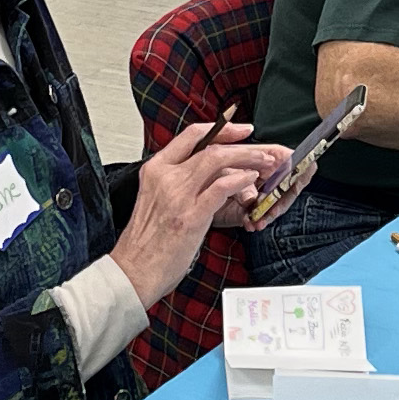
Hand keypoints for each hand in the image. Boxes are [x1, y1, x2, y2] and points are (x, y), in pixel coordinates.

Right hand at [108, 121, 293, 303]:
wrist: (133, 270)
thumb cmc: (146, 242)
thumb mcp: (155, 200)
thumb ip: (175, 182)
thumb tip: (206, 174)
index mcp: (155, 170)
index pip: (191, 135)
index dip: (221, 129)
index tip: (240, 129)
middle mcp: (165, 177)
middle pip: (211, 147)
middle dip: (243, 146)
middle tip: (263, 150)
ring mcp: (178, 195)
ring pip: (218, 160)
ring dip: (247, 159)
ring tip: (264, 164)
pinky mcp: (191, 216)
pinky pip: (222, 187)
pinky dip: (241, 180)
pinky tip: (252, 181)